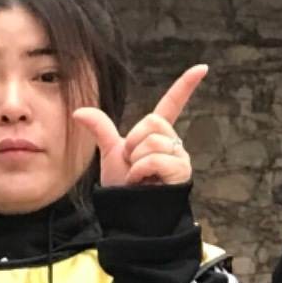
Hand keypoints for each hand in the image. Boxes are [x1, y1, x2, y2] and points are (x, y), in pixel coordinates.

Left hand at [77, 64, 207, 190]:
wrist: (132, 215)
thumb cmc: (125, 188)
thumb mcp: (110, 155)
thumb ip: (101, 130)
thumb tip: (79, 111)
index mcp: (157, 135)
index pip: (172, 104)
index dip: (186, 86)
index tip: (202, 67)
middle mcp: (173, 143)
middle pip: (152, 122)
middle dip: (134, 142)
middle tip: (133, 164)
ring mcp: (180, 157)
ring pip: (153, 141)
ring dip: (136, 160)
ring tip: (140, 177)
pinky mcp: (182, 172)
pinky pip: (156, 159)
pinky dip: (141, 171)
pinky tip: (144, 183)